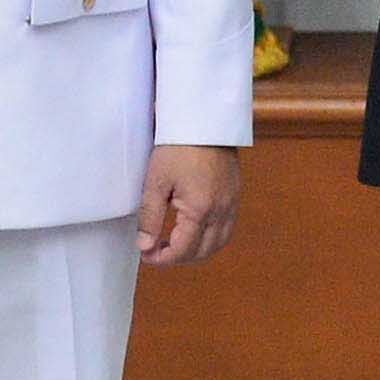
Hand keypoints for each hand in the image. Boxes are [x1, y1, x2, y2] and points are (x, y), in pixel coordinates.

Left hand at [137, 144, 241, 268]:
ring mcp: (231, 203)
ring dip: (197, 251)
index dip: (161, 259)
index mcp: (200, 209)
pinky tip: (194, 229)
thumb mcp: (156, 182)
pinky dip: (210, 238)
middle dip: (179, 258)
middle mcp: (221, 210)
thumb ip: (149, 217)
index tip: (146, 254)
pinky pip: (226, 228)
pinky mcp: (234, 195)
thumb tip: (145, 246)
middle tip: (157, 250)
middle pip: (203, 252)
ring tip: (175, 243)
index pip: (182, 250)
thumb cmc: (177, 147)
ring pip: (218, 243)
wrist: (203, 120)